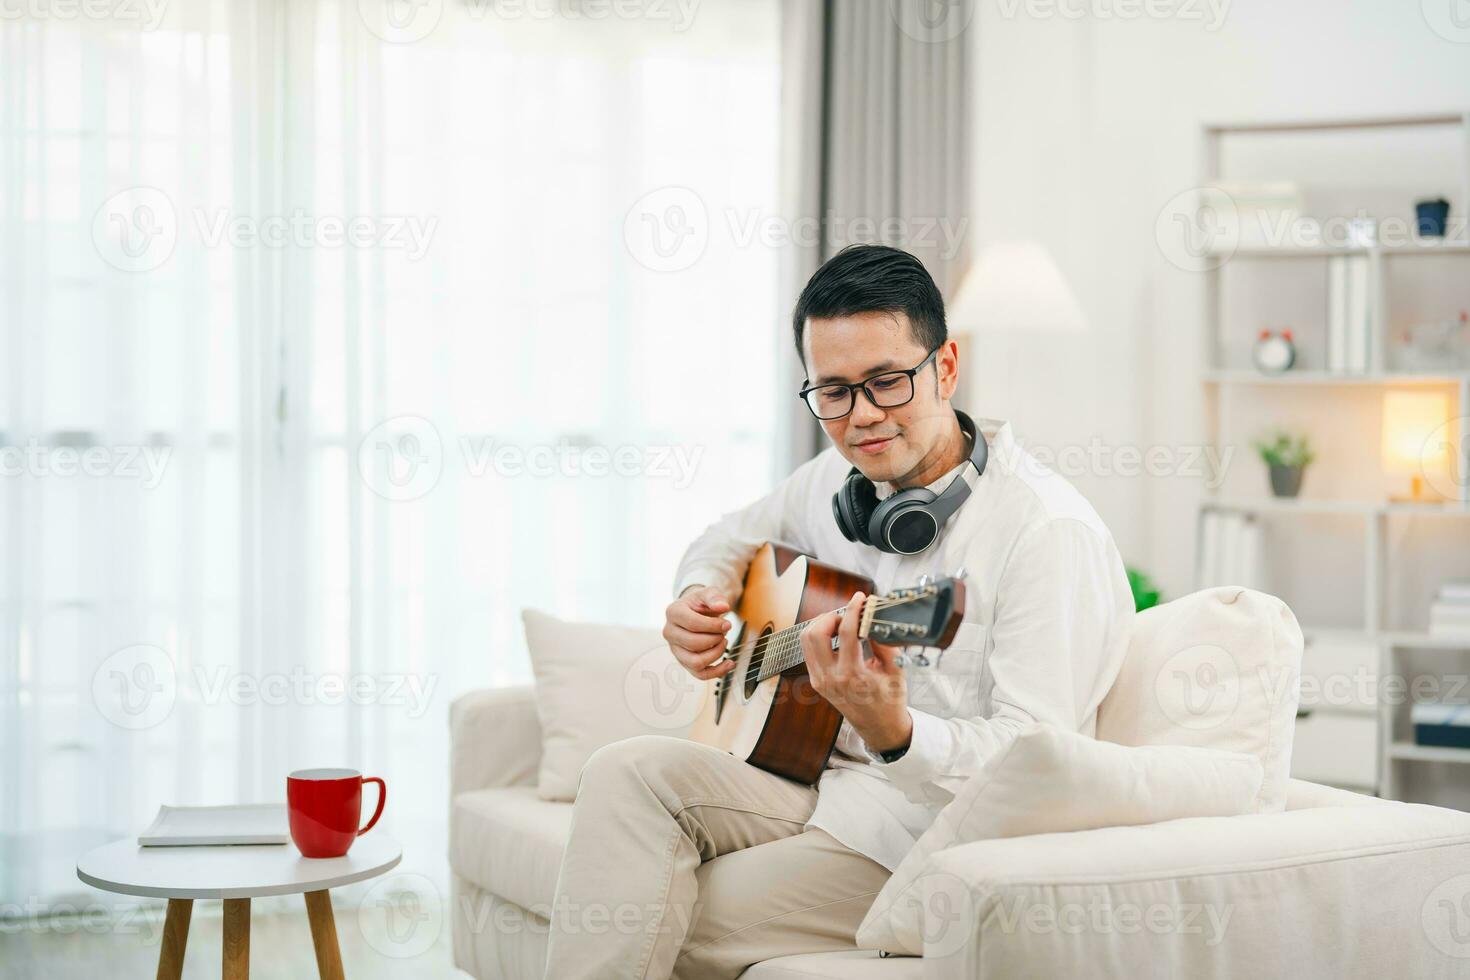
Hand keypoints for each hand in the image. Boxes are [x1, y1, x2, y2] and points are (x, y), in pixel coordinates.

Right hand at [663, 585, 735, 680]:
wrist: (695, 612)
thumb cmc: (701, 603)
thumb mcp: (708, 593)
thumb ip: (715, 597)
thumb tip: (723, 607)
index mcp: (673, 612)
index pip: (692, 624)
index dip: (713, 626)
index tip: (728, 624)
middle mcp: (670, 632)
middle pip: (694, 644)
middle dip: (715, 639)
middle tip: (724, 631)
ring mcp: (675, 649)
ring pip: (695, 662)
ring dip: (716, 654)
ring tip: (724, 642)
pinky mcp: (684, 662)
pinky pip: (700, 674)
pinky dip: (717, 672)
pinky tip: (729, 663)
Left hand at [802, 591, 912, 752]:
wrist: (878, 727)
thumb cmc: (889, 701)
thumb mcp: (895, 671)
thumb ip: (884, 643)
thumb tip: (873, 618)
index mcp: (853, 676)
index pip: (845, 633)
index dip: (852, 609)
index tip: (859, 598)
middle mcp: (831, 678)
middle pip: (815, 633)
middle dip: (831, 616)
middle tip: (848, 614)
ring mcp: (820, 680)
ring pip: (806, 640)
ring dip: (821, 625)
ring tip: (841, 623)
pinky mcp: (816, 681)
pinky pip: (808, 651)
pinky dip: (818, 637)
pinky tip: (835, 635)